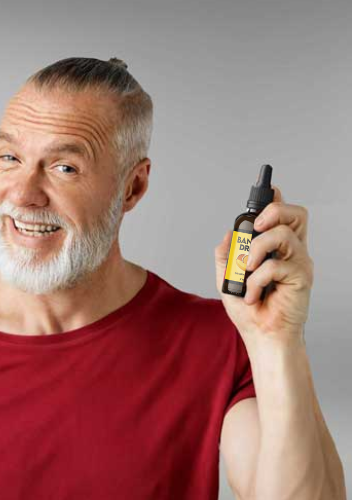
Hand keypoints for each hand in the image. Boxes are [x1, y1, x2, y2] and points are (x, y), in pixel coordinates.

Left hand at [215, 185, 313, 345]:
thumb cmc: (249, 310)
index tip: (269, 187)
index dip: (277, 200)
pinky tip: (253, 295)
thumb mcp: (227, 279)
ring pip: (283, 234)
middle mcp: (291, 251)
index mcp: (275, 249)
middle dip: (273, 211)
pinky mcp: (302, 278)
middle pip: (296, 214)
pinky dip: (256, 280)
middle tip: (254, 228)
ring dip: (256, 249)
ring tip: (247, 270)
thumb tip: (227, 234)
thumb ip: (226, 256)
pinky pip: (275, 266)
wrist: (261, 336)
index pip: (282, 217)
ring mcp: (299, 263)